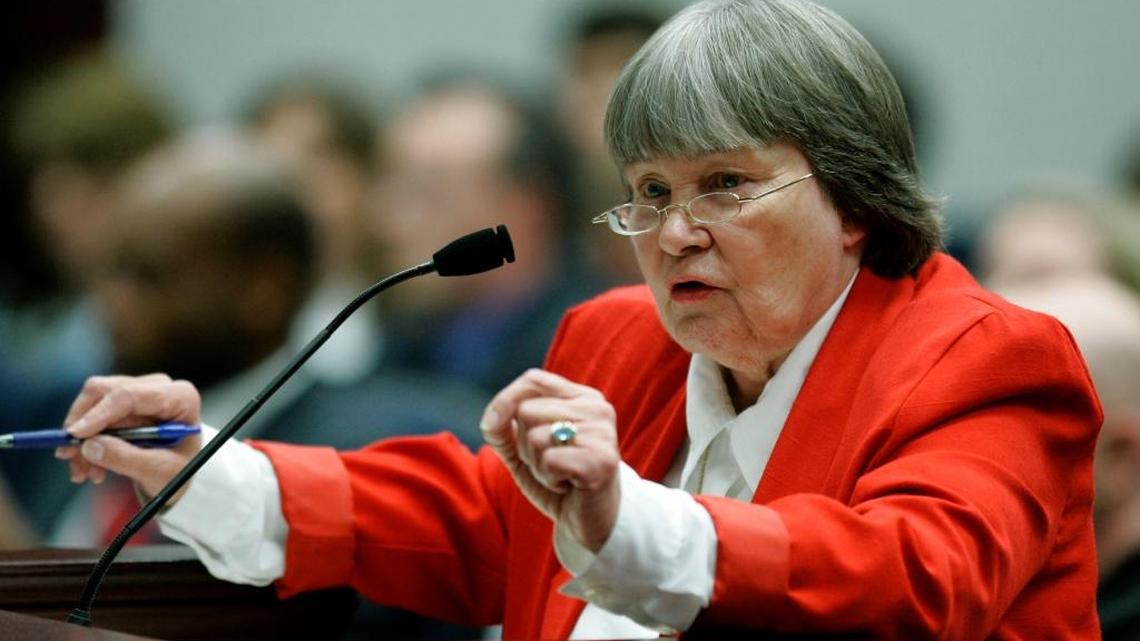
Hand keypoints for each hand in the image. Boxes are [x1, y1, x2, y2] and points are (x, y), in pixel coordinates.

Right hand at [55, 374, 202, 498]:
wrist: (179, 472)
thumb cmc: (179, 469)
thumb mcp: (159, 472)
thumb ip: (127, 459)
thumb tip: (90, 446)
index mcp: (180, 398)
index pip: (131, 394)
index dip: (99, 413)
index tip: (75, 436)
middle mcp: (159, 387)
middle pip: (106, 391)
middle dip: (83, 426)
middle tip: (70, 457)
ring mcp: (140, 390)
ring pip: (93, 401)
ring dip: (81, 438)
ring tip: (83, 472)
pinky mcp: (123, 402)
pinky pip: (91, 413)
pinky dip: (85, 441)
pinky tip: (89, 467)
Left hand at [481, 369, 620, 550]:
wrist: (591, 521)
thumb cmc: (558, 479)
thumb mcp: (522, 449)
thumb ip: (502, 428)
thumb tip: (492, 419)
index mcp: (582, 397)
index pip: (533, 380)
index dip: (505, 401)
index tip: (496, 428)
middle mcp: (597, 408)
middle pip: (527, 410)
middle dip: (525, 445)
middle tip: (550, 463)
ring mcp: (602, 433)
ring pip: (535, 437)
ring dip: (537, 465)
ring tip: (560, 475)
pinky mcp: (602, 461)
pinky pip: (549, 461)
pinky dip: (548, 479)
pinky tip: (568, 486)